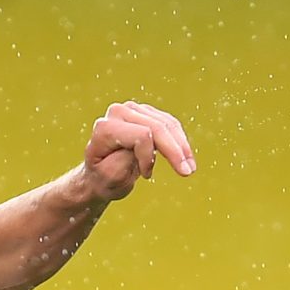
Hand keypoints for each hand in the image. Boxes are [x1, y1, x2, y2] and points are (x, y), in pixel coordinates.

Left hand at [81, 101, 196, 202]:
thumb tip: (145, 141)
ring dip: (182, 147)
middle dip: (175, 151)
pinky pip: (169, 123)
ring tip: (189, 168)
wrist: (100, 175)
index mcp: (105, 128)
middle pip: (157, 127)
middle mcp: (118, 113)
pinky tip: (184, 157)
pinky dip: (179, 140)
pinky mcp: (145, 112)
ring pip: (167, 124)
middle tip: (188, 172)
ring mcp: (133, 109)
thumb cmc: (104, 179)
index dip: (149, 157)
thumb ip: (125, 159)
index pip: (140, 136)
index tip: (147, 176)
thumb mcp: (112, 177)